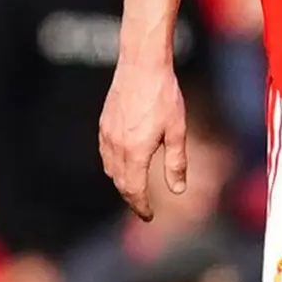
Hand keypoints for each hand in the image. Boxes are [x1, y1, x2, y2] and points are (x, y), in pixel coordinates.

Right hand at [98, 58, 189, 219]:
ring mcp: (106, 134)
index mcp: (135, 151)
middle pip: (119, 182)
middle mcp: (116, 145)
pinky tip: (123, 163)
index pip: (134, 189)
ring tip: (134, 188)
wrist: (141, 65)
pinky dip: (113, 166)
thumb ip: (176, 163)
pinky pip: (104, 153)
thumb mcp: (177, 131)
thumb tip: (178, 189)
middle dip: (131, 198)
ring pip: (109, 169)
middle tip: (142, 207)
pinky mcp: (103, 123)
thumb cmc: (163, 95)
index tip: (148, 216)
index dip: (141, 206)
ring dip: (121, 183)